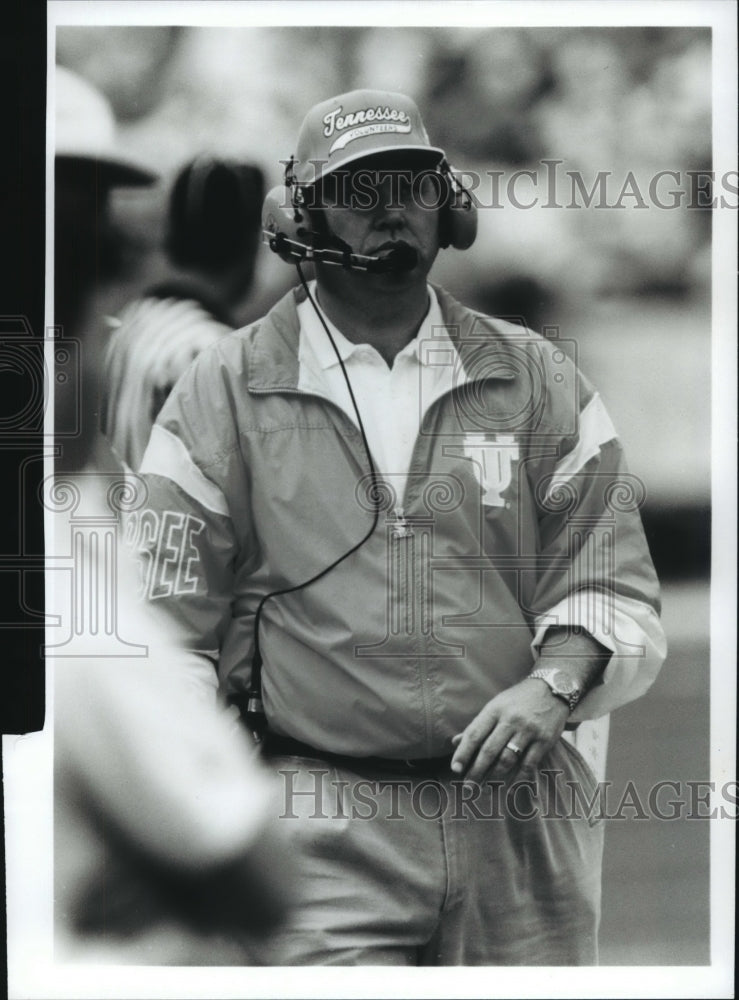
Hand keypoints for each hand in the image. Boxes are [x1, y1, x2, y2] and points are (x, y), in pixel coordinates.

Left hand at [450, 678, 569, 782]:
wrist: (553, 688)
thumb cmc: (518, 699)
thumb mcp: (496, 705)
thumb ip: (478, 725)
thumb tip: (455, 742)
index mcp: (494, 710)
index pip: (474, 734)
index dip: (463, 753)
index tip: (455, 769)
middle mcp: (510, 720)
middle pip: (489, 750)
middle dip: (476, 771)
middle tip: (468, 787)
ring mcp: (528, 730)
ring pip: (507, 759)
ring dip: (495, 777)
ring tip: (486, 788)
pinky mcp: (544, 740)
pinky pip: (528, 764)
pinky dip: (518, 778)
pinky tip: (510, 788)